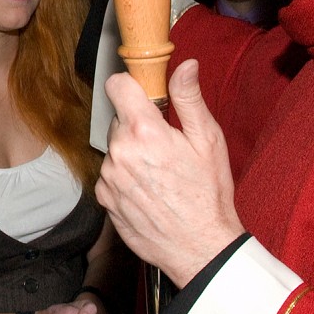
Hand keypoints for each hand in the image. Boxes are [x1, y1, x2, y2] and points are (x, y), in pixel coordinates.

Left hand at [95, 59, 244, 287]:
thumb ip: (189, 98)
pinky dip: (124, 176)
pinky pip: (110, 174)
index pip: (117, 85)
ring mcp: (109, 177)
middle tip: (164, 143)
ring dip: (131, 152)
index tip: (144, 94)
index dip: (131, 86)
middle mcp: (120, 151)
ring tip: (159, 172)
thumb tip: (185, 65)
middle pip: (119, 119)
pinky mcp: (105, 198)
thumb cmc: (208, 195)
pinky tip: (148, 189)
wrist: (200, 248)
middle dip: (138, 124)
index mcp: (144, 131)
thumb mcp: (208, 140)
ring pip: (115, 147)